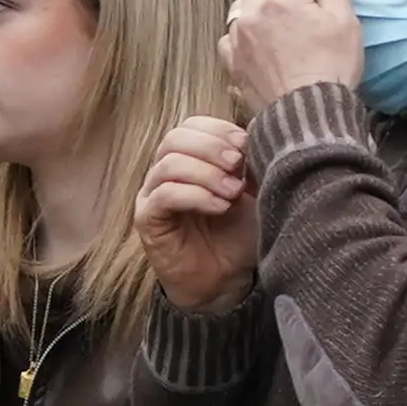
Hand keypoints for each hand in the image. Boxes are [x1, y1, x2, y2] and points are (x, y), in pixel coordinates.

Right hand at [137, 117, 258, 315]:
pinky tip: (221, 207)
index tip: (246, 143)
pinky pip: (164, 195)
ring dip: (206, 173)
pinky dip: (196, 196)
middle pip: (176, 137)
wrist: (224, 281)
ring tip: (233, 193)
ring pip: (169, 164)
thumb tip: (259, 140)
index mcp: (189, 159)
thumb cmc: (238, 235)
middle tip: (238, 165)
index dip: (218, 129)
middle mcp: (165, 172)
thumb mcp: (254, 195)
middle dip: (212, 147)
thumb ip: (253, 167)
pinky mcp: (147, 220)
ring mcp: (152, 194)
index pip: (192, 125)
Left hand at [220, 0, 360, 114]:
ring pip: (244, 5)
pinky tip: (261, 41)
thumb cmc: (331, 67)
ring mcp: (237, 37)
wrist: (306, 116)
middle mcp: (251, 11)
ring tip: (283, 18)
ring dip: (262, 4)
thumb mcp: (343, 20)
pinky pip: (233, 36)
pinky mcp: (232, 62)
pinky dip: (246, 32)